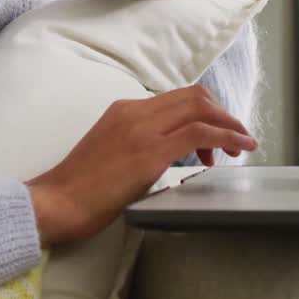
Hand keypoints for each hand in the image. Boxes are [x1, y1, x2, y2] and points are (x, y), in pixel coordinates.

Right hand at [25, 84, 257, 247]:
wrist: (57, 201)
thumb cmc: (80, 188)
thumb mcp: (111, 151)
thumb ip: (138, 143)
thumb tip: (168, 153)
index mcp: (124, 110)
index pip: (177, 97)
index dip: (205, 110)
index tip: (217, 132)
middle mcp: (134, 112)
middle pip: (194, 96)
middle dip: (223, 114)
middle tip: (237, 137)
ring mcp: (142, 129)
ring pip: (200, 109)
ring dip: (229, 124)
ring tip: (241, 145)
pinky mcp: (150, 152)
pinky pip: (199, 133)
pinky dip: (226, 136)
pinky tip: (238, 147)